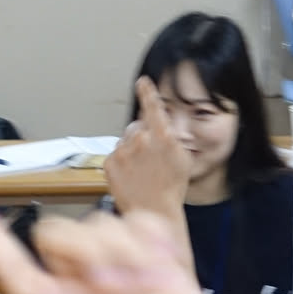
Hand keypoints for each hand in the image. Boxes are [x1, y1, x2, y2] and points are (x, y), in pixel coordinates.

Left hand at [0, 191, 260, 293]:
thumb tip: (33, 282)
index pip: (13, 265)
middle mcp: (86, 292)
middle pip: (61, 232)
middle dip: (84, 250)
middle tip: (116, 291)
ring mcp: (126, 275)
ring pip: (104, 224)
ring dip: (124, 252)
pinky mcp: (164, 266)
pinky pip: (144, 223)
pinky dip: (152, 239)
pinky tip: (164, 271)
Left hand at [105, 77, 190, 219]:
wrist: (153, 212)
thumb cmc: (171, 189)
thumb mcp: (183, 158)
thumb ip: (172, 138)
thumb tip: (164, 126)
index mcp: (162, 136)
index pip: (153, 106)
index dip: (147, 92)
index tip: (142, 82)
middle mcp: (141, 139)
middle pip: (136, 127)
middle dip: (141, 136)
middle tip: (148, 157)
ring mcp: (123, 151)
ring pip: (125, 141)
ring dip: (131, 150)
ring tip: (140, 171)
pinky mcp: (109, 163)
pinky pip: (115, 155)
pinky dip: (121, 163)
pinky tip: (131, 176)